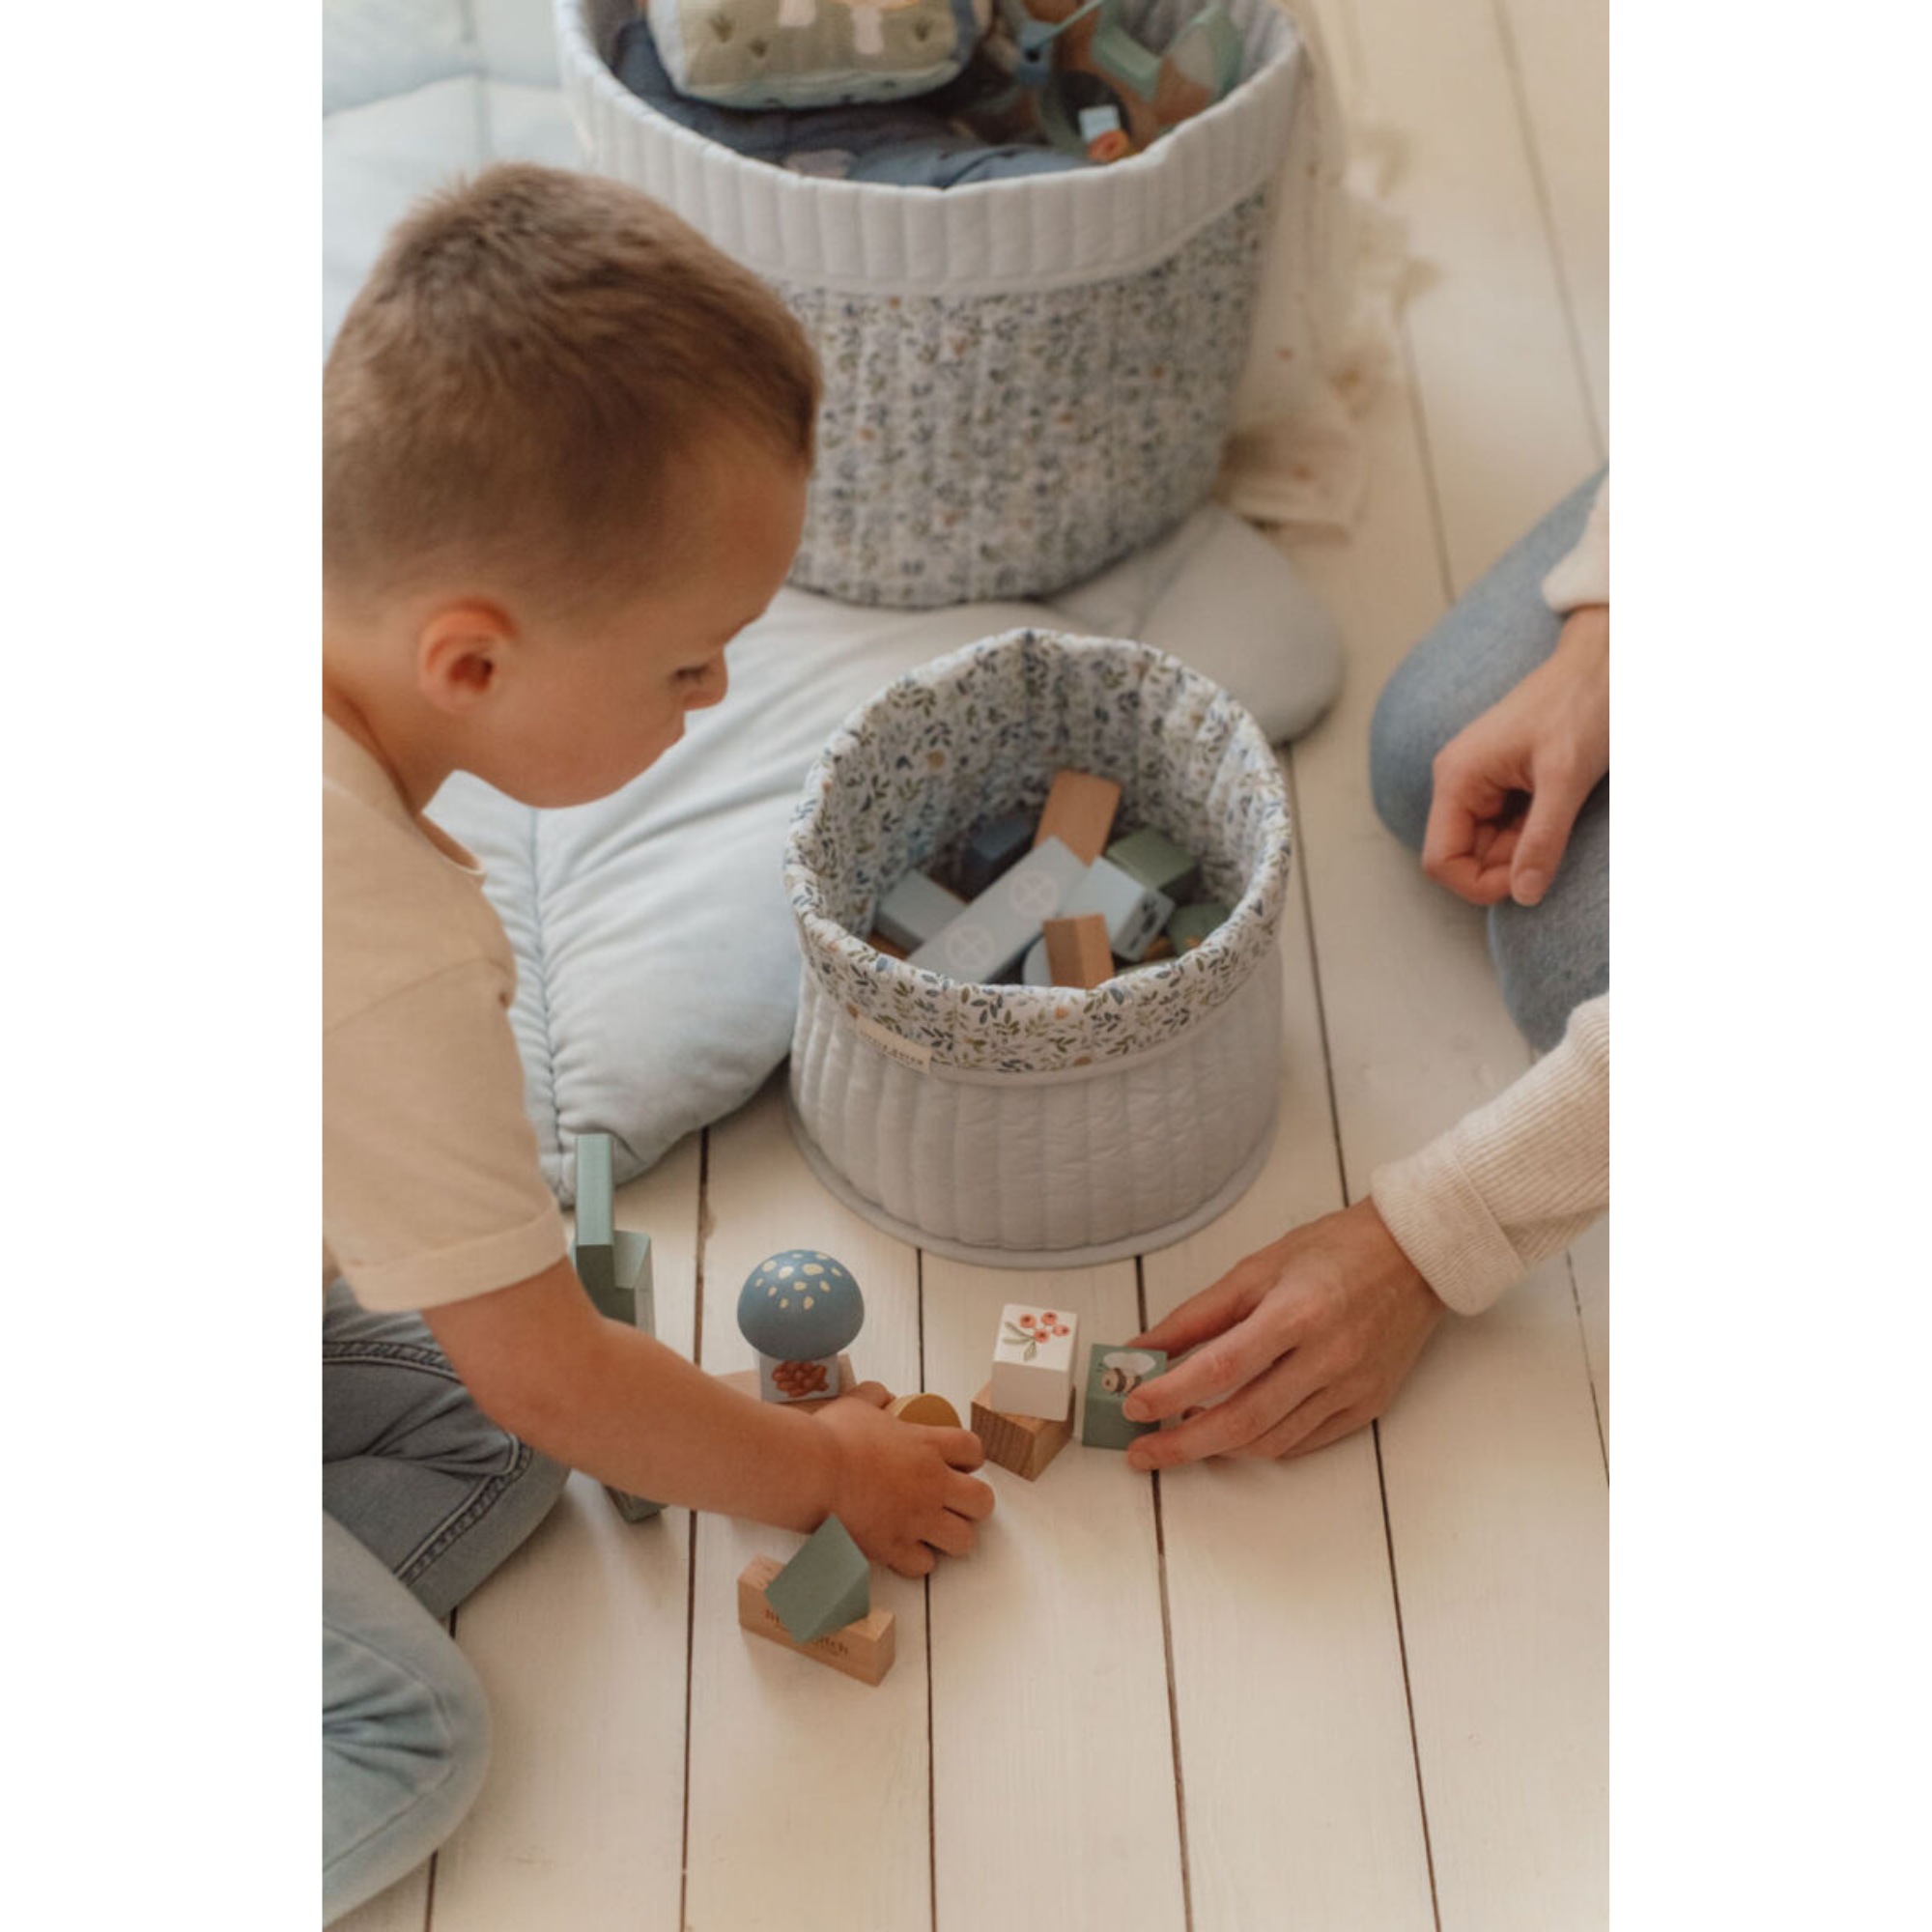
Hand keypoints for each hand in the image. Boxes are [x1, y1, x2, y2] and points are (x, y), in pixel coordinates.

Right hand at [814, 1384, 994, 1577]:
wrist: (809, 1471)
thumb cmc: (830, 1437)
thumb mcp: (856, 1404)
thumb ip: (875, 1396)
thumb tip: (882, 1395)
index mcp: (927, 1445)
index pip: (974, 1450)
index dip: (971, 1459)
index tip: (959, 1465)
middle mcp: (931, 1484)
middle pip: (982, 1501)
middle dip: (973, 1504)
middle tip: (954, 1503)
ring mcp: (916, 1519)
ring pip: (963, 1540)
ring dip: (950, 1536)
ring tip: (932, 1532)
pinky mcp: (894, 1547)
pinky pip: (923, 1566)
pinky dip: (915, 1561)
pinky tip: (903, 1549)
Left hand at [1120, 1200, 1444, 1468]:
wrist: (1416, 1256)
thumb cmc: (1337, 1250)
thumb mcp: (1258, 1267)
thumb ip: (1199, 1314)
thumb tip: (1146, 1346)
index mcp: (1297, 1313)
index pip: (1221, 1368)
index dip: (1171, 1393)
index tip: (1135, 1406)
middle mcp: (1328, 1357)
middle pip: (1243, 1420)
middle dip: (1183, 1444)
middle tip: (1143, 1450)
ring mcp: (1351, 1387)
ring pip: (1271, 1441)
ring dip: (1219, 1447)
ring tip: (1183, 1435)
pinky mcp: (1368, 1406)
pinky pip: (1303, 1441)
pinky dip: (1262, 1443)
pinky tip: (1234, 1433)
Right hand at [1422, 603, 1608, 907]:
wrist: (1605, 660)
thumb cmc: (1583, 704)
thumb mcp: (1566, 776)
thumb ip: (1542, 839)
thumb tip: (1524, 896)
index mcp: (1458, 778)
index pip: (1441, 861)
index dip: (1481, 883)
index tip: (1529, 879)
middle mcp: (1458, 782)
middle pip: (1465, 857)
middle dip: (1509, 864)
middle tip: (1555, 840)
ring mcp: (1478, 782)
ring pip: (1488, 846)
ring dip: (1524, 848)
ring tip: (1561, 813)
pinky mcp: (1500, 781)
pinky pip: (1506, 827)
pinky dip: (1533, 831)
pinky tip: (1558, 805)